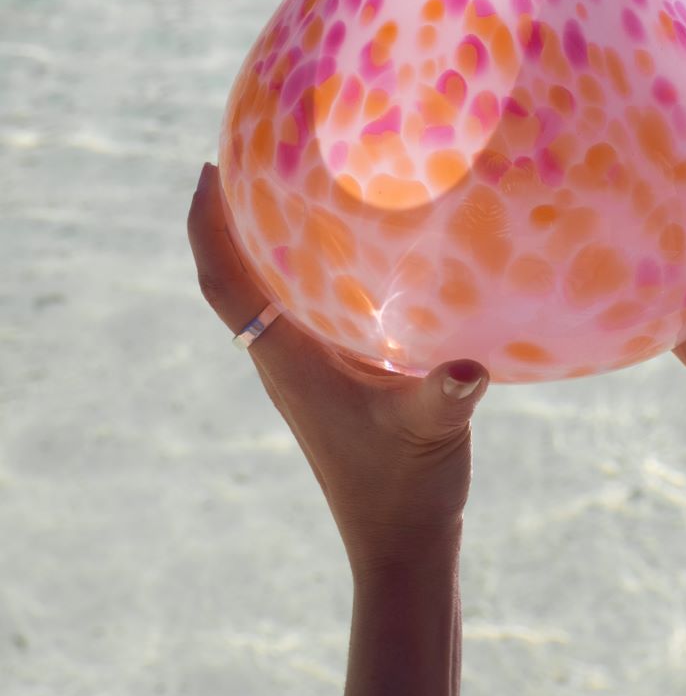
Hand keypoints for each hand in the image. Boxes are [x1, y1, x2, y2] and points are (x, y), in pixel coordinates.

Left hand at [187, 163, 488, 574]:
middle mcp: (285, 356)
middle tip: (252, 152)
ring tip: (291, 182)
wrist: (399, 543)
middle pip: (235, 274)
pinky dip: (305, 266)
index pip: (224, 283)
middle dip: (231, 214)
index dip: (206, 225)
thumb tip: (469, 366)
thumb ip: (444, 396)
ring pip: (266, 289)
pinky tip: (351, 247)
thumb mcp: (429, 431)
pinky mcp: (332, 375)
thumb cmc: (404, 488)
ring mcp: (306, 366)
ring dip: (264, 239)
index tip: (210, 167)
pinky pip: (302, 305)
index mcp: (287, 358)